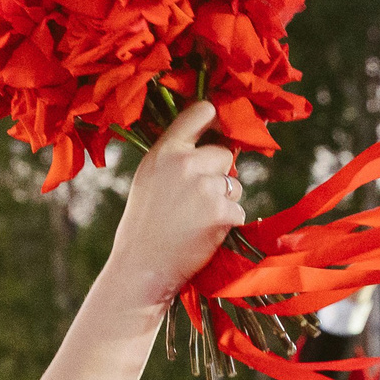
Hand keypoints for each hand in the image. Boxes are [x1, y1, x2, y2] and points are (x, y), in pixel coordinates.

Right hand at [100, 102, 250, 313]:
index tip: (218, 125)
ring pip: (235, 183)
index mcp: (164, 151)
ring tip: (196, 219)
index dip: (214, 117)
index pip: (200, 112)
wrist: (141, 267)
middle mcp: (185, 163)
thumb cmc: (144, 224)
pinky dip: (227, 223)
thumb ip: (175, 156)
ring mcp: (205, 187)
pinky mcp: (221, 212)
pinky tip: (204, 234)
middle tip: (196, 199)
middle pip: (224, 154)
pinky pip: (238, 209)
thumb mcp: (148, 178)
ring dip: (225, 200)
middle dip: (219, 174)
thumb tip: (213, 141)